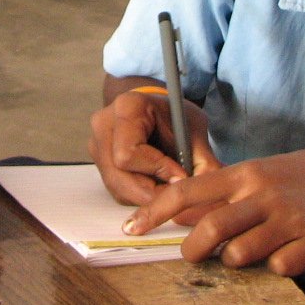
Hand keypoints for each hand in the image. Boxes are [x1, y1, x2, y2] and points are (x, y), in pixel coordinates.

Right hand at [89, 88, 220, 206]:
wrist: (156, 110)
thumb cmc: (175, 116)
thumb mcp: (194, 131)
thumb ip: (203, 161)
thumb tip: (208, 195)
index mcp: (126, 108)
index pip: (129, 153)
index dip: (156, 170)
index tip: (182, 175)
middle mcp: (103, 125)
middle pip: (120, 176)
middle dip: (153, 192)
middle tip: (179, 195)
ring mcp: (97, 145)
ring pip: (118, 188)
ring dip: (147, 197)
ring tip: (170, 188)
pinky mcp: (99, 163)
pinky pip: (117, 190)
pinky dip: (140, 195)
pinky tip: (157, 185)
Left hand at [121, 149, 304, 275]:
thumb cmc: (300, 179)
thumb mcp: (260, 175)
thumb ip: (222, 195)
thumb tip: (177, 212)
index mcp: (246, 174)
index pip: (187, 191)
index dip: (155, 212)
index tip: (132, 230)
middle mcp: (264, 194)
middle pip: (209, 230)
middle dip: (192, 250)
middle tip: (192, 255)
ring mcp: (290, 218)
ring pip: (240, 254)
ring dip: (234, 260)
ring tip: (247, 250)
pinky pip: (279, 267)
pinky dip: (275, 267)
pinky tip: (285, 253)